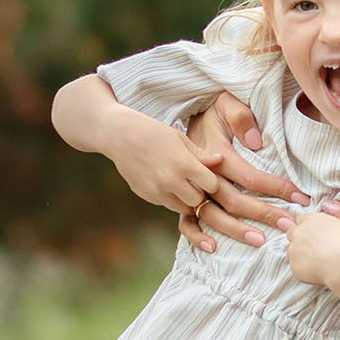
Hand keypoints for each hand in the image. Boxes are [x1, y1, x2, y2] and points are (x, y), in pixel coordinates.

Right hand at [104, 107, 236, 220]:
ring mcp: (156, 191)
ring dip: (185, 199)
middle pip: (198, 201)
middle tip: (196, 183)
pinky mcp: (145, 195)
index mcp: (183, 164)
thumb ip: (201, 154)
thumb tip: (220, 161)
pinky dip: (170, 197)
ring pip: (182, 207)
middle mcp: (170, 181)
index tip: (209, 177)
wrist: (119, 135)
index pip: (211, 185)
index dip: (212, 182)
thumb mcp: (180, 138)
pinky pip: (166, 204)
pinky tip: (165, 181)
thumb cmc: (153, 132)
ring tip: (182, 183)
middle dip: (200, 194)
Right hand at [178, 94, 304, 253]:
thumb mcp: (223, 104)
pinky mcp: (177, 198)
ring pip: (212, 215)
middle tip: (289, 225)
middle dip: (263, 214)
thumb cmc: (206, 114)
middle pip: (234, 201)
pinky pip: (185, 222)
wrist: (160, 124)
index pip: (250, 177)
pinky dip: (196, 236)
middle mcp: (201, 176)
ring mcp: (188, 190)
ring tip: (260, 240)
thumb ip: (239, 116)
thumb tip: (255, 142)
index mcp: (215, 154)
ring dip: (235, 230)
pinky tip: (212, 247)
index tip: (299, 196)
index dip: (276, 188)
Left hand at [286, 202, 339, 293]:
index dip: (309, 227)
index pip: (302, 219)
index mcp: (311, 219)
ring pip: (292, 251)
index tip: (316, 235)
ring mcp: (294, 249)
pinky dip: (304, 270)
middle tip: (314, 248)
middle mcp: (299, 232)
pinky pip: (296, 267)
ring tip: (317, 262)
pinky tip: (317, 271)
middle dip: (300, 240)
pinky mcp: (293, 266)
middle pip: (292, 233)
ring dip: (301, 255)